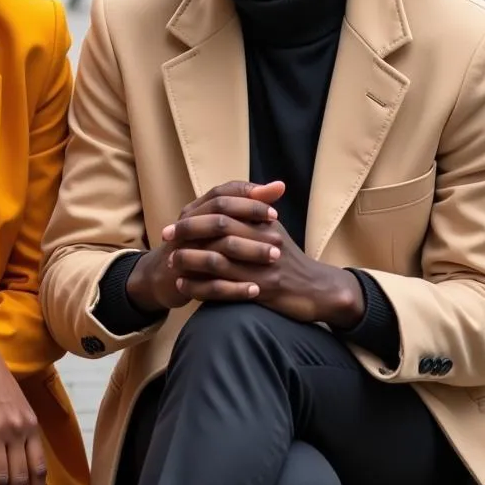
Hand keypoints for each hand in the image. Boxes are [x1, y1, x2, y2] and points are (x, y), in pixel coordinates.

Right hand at [125, 182, 284, 313]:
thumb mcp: (221, 224)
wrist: (164, 277)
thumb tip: (279, 186)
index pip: (223, 194)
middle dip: (251, 225)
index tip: (274, 212)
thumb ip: (249, 206)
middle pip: (219, 216)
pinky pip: (210, 284)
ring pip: (216, 247)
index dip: (248, 199)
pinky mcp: (183, 278)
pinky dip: (234, 288)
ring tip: (273, 258)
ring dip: (248, 252)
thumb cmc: (199, 246)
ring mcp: (183, 251)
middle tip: (278, 237)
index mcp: (197, 209)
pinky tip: (255, 290)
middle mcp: (188, 224)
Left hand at [165, 189, 363, 326]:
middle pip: (218, 229)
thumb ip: (252, 210)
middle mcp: (263, 239)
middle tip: (166, 236)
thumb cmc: (288, 258)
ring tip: (171, 260)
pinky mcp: (264, 290)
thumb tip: (230, 194)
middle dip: (188, 232)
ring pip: (218, 259)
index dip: (198, 214)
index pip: (225, 209)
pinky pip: (226, 288)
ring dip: (190, 259)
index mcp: (263, 221)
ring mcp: (263, 265)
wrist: (317, 289)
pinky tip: (185, 285)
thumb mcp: (273, 229)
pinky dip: (201, 286)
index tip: (175, 220)